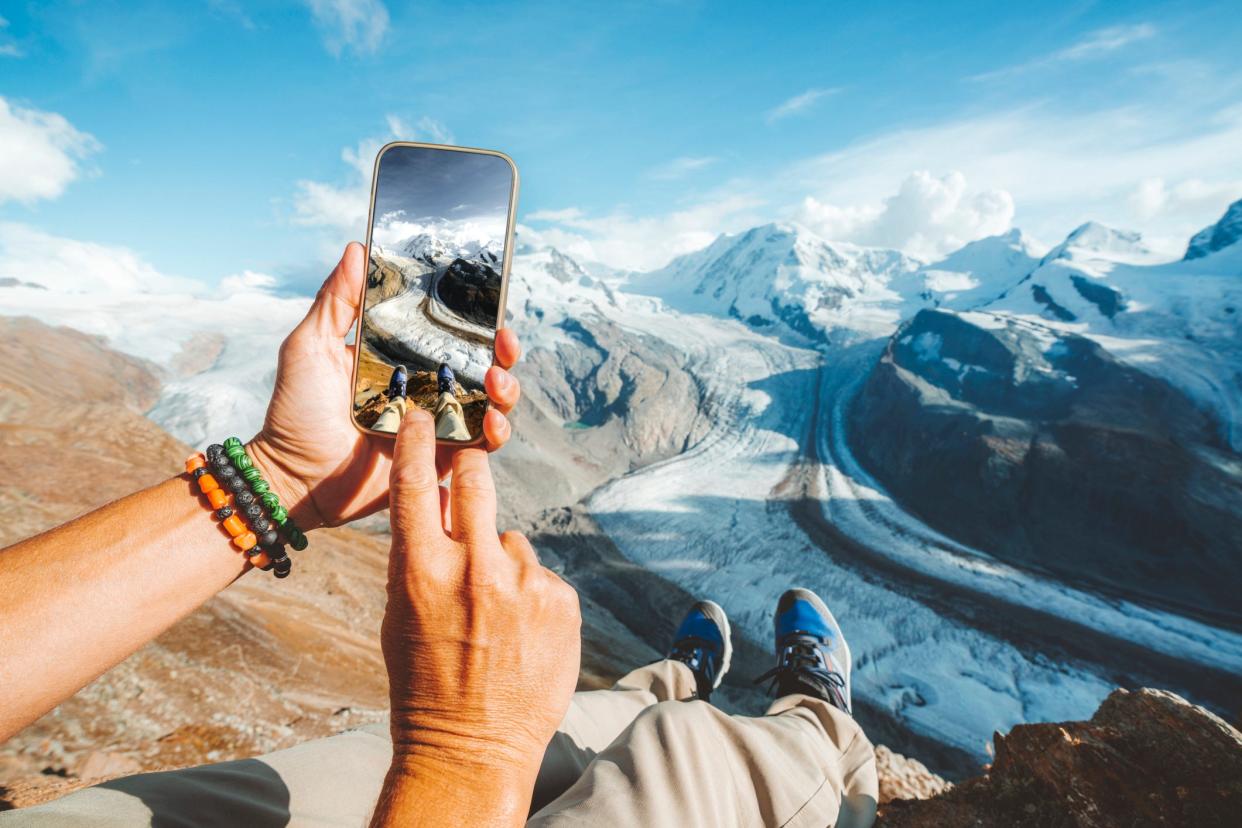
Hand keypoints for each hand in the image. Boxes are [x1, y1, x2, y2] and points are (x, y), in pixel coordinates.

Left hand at [247, 243, 522, 529]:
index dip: (478, 319)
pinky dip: (495, 433)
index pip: (450, 333)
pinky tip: (490, 421)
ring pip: (492, 405)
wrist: (293, 477)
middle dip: (504, 353)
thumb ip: (336, 301)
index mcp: (401, 359)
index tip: (491, 304)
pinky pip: (481, 447)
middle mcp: (426, 389)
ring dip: (506, 391)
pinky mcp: (440, 461)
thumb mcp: (310, 346)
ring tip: (496, 383)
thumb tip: (358, 248)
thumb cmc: (295, 411)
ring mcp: (437, 426)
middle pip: (483, 366)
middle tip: (503, 342)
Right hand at [375, 407, 580, 824]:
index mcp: (421, 571)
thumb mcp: (401, 615)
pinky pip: (541, 576)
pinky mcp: (562, 601)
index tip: (421, 413)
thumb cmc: (423, 683)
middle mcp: (475, 569)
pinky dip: (530, 594)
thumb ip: (417, 558)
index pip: (415, 484)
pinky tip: (520, 633)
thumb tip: (432, 506)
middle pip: (478, 482)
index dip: (417, 440)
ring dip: (502, 562)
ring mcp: (524, 585)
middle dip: (472, 468)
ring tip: (494, 615)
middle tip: (471, 467)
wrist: (472, 747)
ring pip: (512, 539)